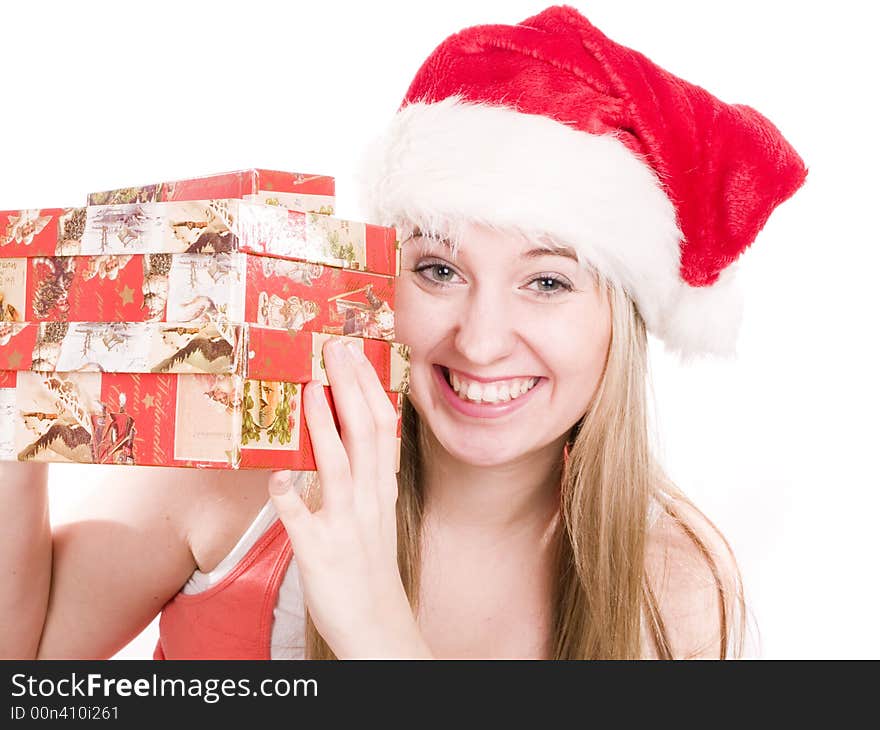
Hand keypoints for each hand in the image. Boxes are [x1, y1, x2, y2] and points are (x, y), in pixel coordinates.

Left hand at [267, 337, 430, 658]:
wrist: (377, 627)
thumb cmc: (371, 566)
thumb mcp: (377, 514)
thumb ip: (365, 476)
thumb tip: (346, 434)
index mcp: (382, 489)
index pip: (382, 428)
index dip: (369, 388)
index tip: (355, 355)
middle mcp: (369, 502)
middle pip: (365, 435)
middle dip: (351, 389)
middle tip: (335, 351)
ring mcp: (346, 526)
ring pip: (338, 467)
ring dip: (324, 426)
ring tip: (311, 388)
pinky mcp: (319, 553)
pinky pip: (301, 521)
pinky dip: (288, 497)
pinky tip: (276, 474)